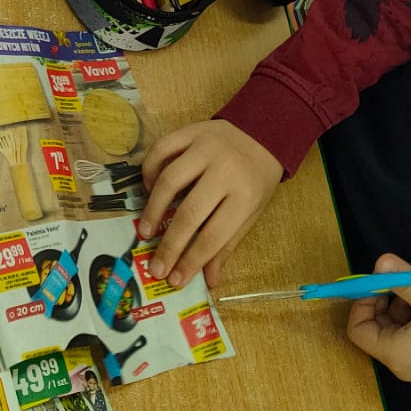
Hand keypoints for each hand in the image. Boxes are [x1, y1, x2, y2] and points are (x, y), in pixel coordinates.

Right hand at [140, 120, 281, 289]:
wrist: (265, 132)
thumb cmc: (256, 179)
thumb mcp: (251, 213)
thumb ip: (227, 244)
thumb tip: (208, 281)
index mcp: (245, 196)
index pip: (214, 235)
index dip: (192, 261)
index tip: (174, 280)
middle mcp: (225, 170)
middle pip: (190, 212)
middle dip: (169, 245)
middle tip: (154, 267)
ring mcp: (206, 147)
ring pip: (170, 179)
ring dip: (153, 209)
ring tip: (145, 231)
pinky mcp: (191, 130)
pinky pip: (161, 149)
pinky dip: (150, 170)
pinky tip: (149, 189)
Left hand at [347, 254, 410, 387]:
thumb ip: (404, 280)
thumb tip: (381, 261)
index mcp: (394, 353)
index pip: (357, 329)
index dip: (362, 302)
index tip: (380, 283)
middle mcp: (399, 364)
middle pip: (375, 329)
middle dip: (383, 301)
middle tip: (401, 281)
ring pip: (393, 331)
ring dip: (400, 307)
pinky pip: (409, 337)